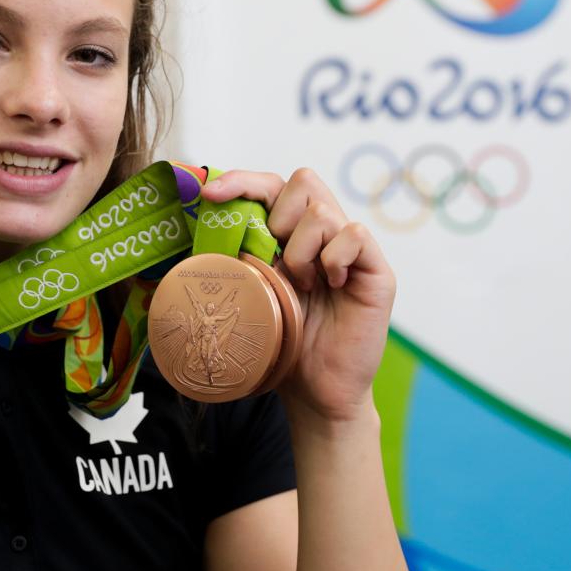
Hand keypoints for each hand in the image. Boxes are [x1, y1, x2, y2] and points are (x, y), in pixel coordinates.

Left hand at [200, 168, 395, 423]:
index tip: (210, 194)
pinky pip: (354, 235)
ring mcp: (352, 250)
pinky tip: (329, 285)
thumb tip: (193, 225)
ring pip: (323, 211)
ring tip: (300, 286)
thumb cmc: (279, 342)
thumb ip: (234, 255)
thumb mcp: (247, 291)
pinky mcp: (376, 270)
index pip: (272, 185)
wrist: (313, 390)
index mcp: (291, 234)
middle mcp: (324, 234)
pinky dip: (333, 259)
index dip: (242, 181)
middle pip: (303, 180)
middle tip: (273, 258)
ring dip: (300, 250)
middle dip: (277, 215)